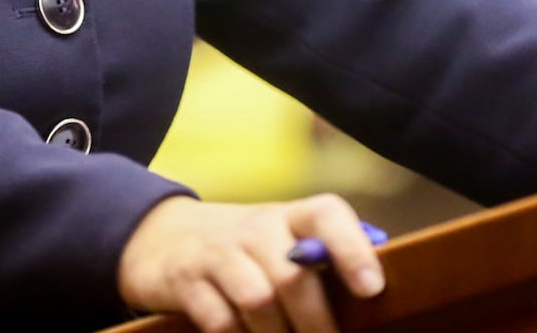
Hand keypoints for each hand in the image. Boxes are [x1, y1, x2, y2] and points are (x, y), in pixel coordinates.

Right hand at [117, 193, 384, 332]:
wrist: (163, 237)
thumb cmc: (247, 251)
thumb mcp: (280, 242)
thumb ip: (321, 259)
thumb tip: (373, 292)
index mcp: (289, 217)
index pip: (326, 215)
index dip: (352, 249)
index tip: (372, 289)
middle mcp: (254, 228)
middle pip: (293, 275)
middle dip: (315, 324)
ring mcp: (217, 252)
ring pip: (257, 299)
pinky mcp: (185, 280)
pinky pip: (220, 320)